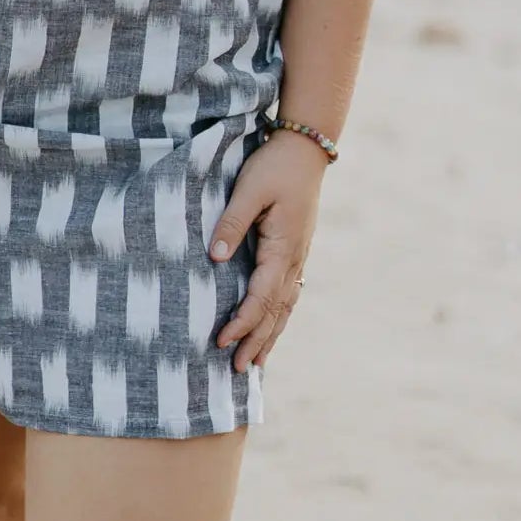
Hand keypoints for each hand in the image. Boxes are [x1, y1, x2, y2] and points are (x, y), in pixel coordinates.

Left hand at [208, 131, 326, 372]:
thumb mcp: (250, 189)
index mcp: (282, 248)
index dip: (242, 322)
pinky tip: (273, 326)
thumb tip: (215, 258)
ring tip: (256, 363)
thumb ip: (232, 223)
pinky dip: (279, 315)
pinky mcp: (295, 249)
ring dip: (270, 335)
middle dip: (256, 341)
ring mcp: (298, 255)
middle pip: (275, 311)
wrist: (304, 148)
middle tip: (238, 371)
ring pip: (285, 306)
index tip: (222, 342)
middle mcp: (293, 258)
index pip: (261, 297)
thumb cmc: (274, 166)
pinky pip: (288, 292)